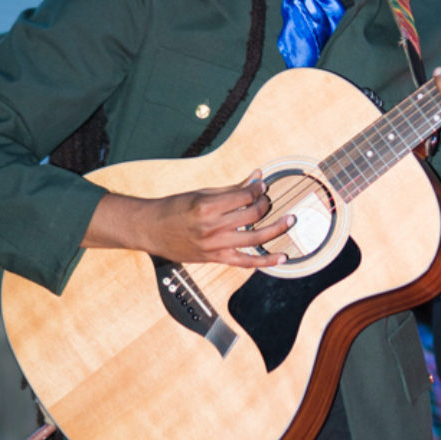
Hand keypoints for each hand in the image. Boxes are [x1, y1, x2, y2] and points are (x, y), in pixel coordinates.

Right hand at [84, 171, 294, 267]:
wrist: (151, 230)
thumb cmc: (174, 208)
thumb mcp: (202, 193)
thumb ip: (232, 188)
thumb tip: (256, 177)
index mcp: (207, 206)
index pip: (244, 196)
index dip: (258, 189)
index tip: (262, 186)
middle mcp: (212, 227)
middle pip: (252, 215)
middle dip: (266, 204)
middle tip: (269, 200)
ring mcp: (215, 245)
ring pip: (255, 239)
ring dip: (276, 229)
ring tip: (289, 220)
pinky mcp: (216, 258)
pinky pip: (246, 262)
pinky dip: (266, 261)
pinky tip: (282, 257)